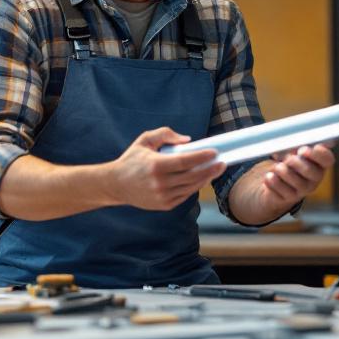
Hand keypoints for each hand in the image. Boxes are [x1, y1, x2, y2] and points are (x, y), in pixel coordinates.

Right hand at [106, 127, 225, 210]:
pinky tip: (202, 179)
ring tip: (216, 170)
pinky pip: (185, 195)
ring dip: (206, 178)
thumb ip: (165, 134)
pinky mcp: (164, 205)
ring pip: (191, 187)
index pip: (185, 161)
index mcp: (155, 165)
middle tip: (223, 162)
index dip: (202, 157)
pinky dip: (195, 187)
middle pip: (192, 176)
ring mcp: (163, 196)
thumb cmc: (132, 159)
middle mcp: (160, 183)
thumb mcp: (145, 140)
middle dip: (210, 169)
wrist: (116, 185)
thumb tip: (188, 141)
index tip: (215, 152)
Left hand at [257, 144, 334, 209]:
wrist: (275, 183)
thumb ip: (297, 144)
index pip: (328, 159)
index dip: (318, 154)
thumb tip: (298, 137)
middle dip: (296, 162)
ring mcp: (302, 191)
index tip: (303, 150)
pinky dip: (272, 180)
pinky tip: (269, 176)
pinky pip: (280, 189)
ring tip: (277, 167)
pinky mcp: (288, 199)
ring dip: (282, 170)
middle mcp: (314, 179)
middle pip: (310, 171)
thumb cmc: (287, 163)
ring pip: (293, 180)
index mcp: (319, 164)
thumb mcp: (293, 151)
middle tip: (288, 159)